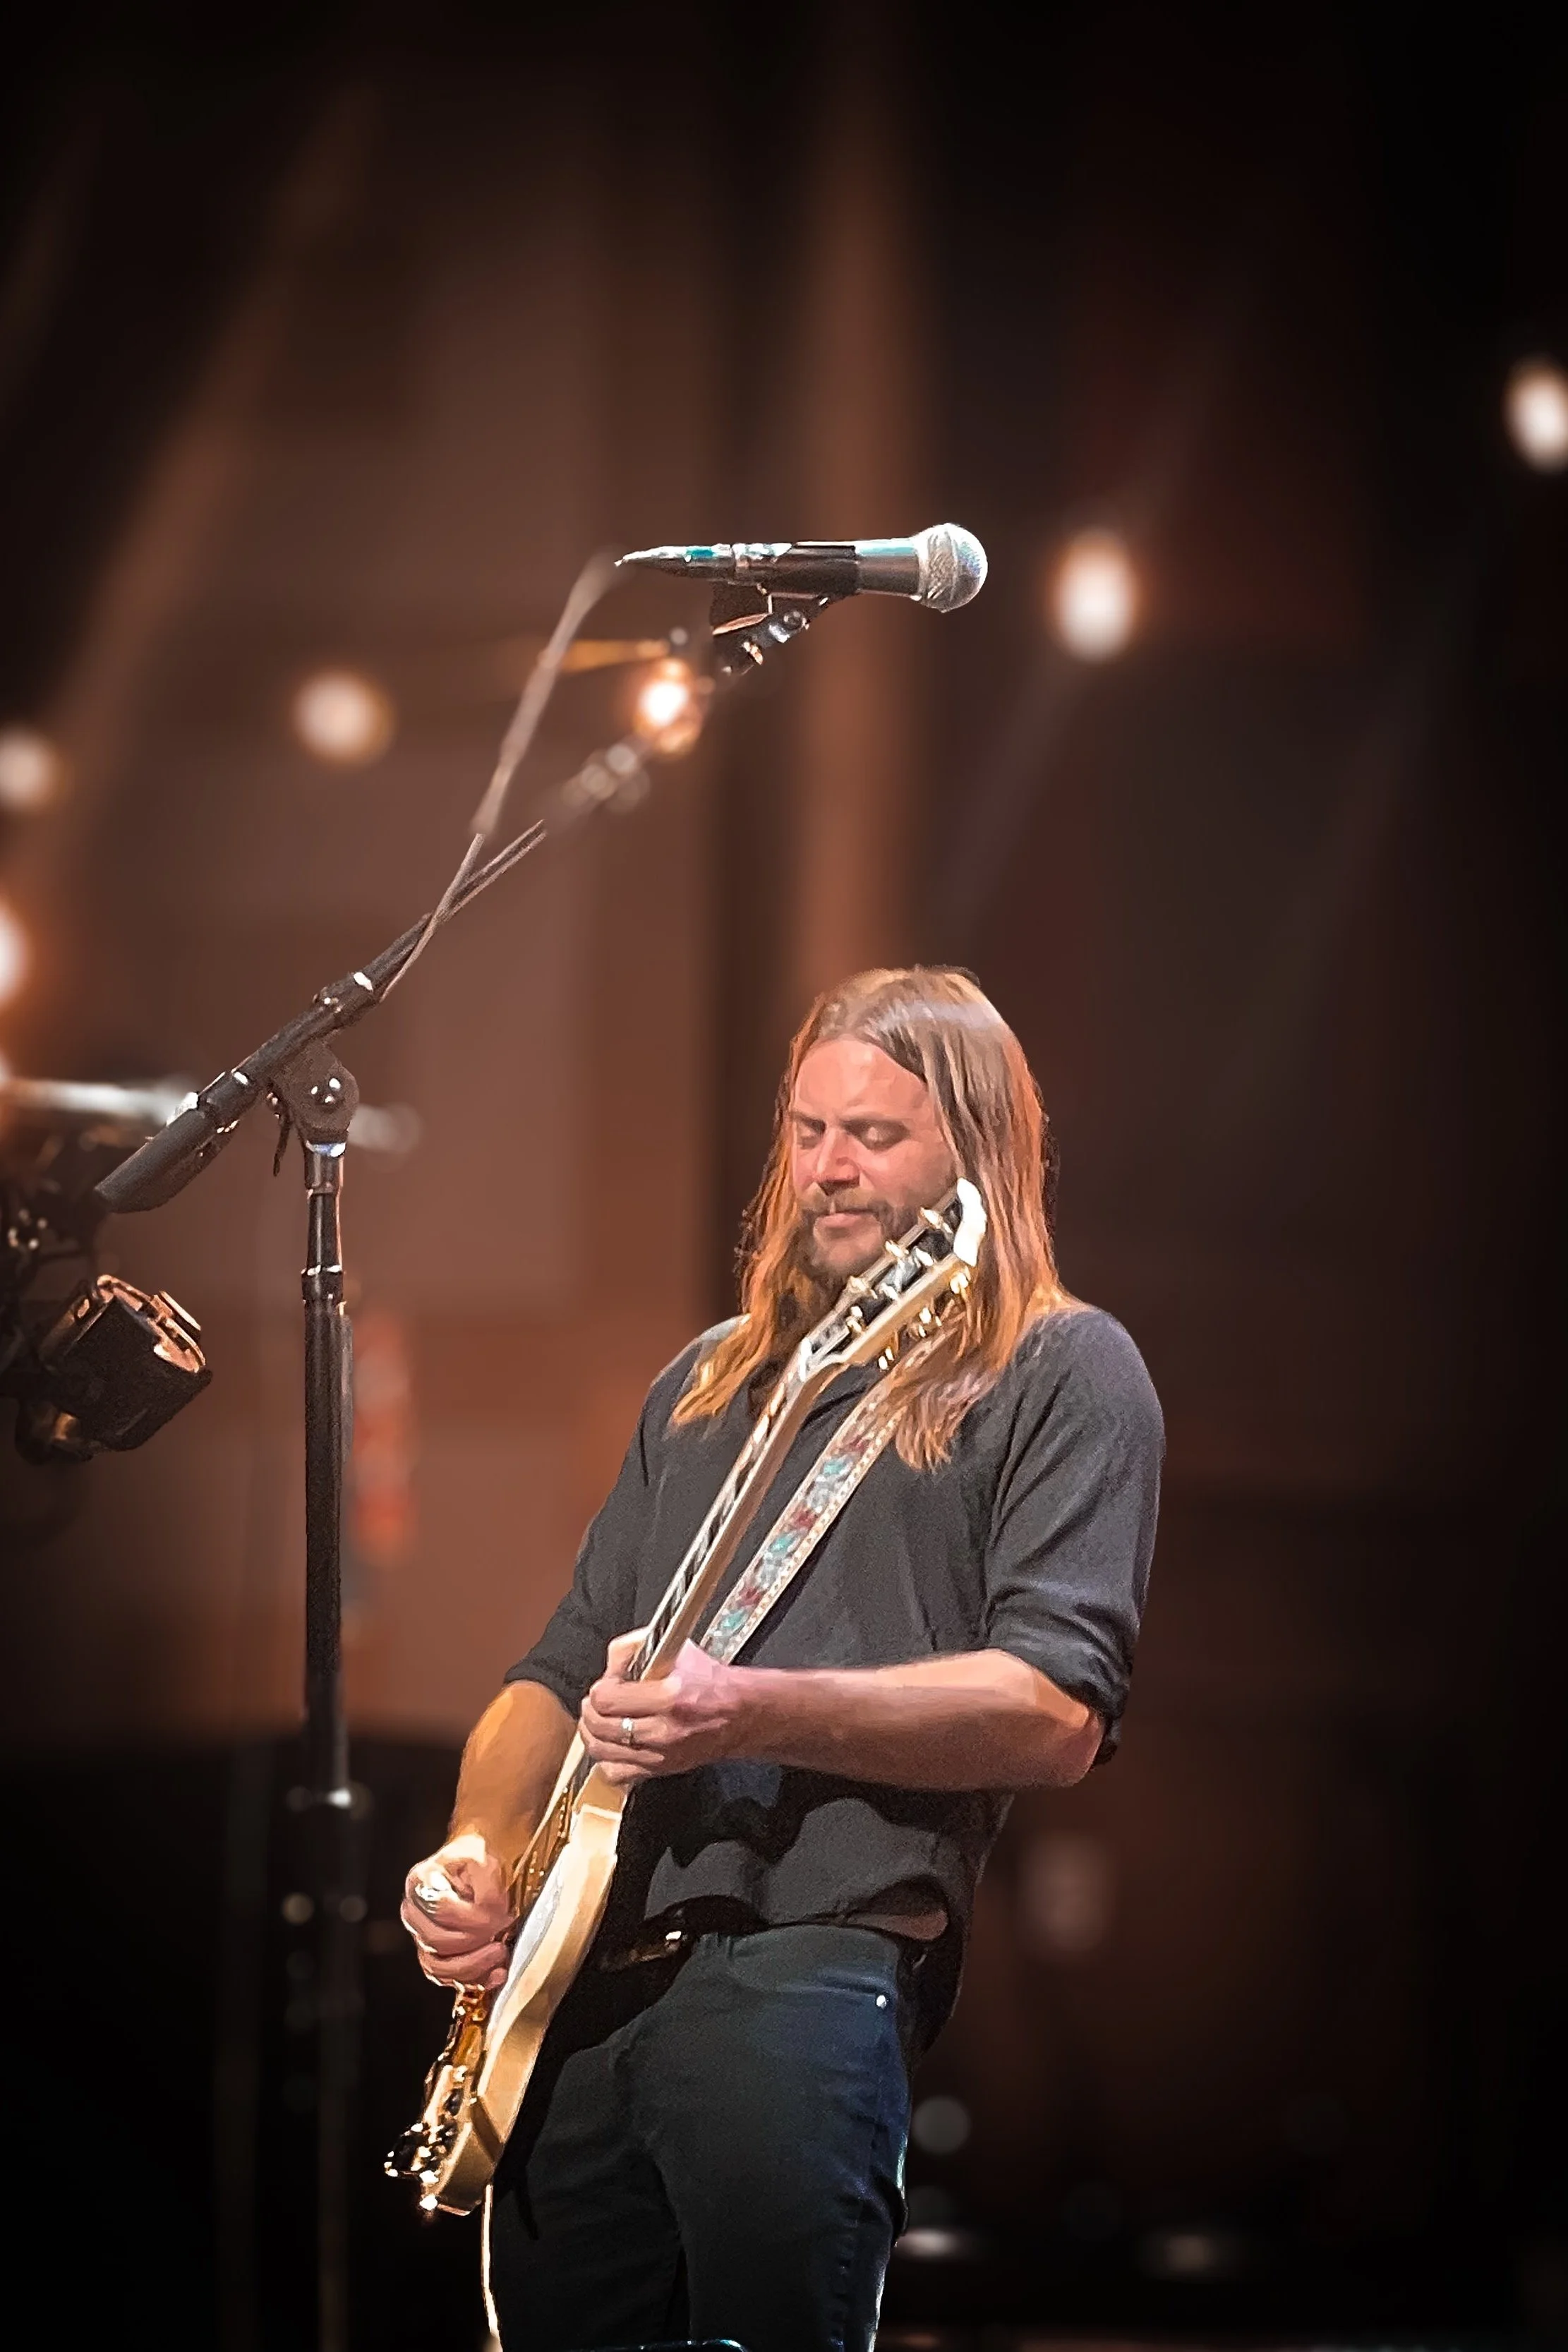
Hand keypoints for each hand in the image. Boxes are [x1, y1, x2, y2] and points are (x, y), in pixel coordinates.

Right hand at [400, 1832, 514, 1989]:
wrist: (480, 1865)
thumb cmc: (479, 1861)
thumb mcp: (487, 1862)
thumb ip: (488, 1889)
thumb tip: (492, 1919)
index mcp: (421, 1883)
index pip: (440, 1910)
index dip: (472, 1918)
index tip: (502, 1917)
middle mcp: (414, 1913)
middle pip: (436, 1941)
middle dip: (473, 1945)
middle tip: (501, 1940)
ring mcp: (422, 1937)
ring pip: (437, 1966)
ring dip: (472, 1967)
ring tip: (499, 1955)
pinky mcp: (436, 1956)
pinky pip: (447, 1978)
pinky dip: (472, 1980)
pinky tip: (495, 1973)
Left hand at [581, 1633, 749, 1785]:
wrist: (741, 1715)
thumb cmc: (712, 1682)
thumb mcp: (679, 1650)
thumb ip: (637, 1648)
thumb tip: (610, 1661)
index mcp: (669, 1697)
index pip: (607, 1699)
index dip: (599, 1688)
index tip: (606, 1683)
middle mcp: (663, 1731)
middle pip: (600, 1726)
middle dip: (591, 1709)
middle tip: (598, 1700)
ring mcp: (661, 1756)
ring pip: (602, 1752)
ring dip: (592, 1734)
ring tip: (598, 1720)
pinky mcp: (661, 1770)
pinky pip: (616, 1774)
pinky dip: (606, 1759)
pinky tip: (612, 1744)